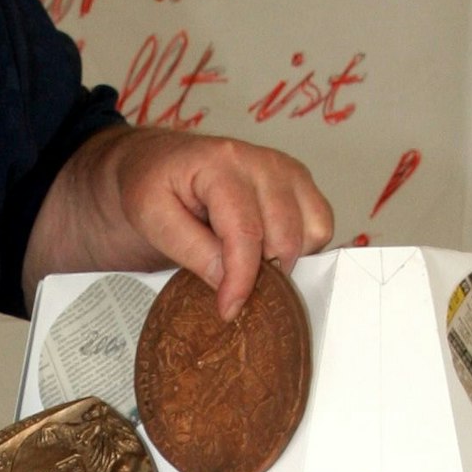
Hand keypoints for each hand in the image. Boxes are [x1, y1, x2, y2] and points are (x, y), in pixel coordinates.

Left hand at [114, 129, 333, 317]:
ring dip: (284, 259)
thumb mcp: (151, 216)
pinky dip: (302, 246)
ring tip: (247, 261)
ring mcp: (286, 169)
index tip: (229, 310)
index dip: (241, 279)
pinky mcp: (300, 181)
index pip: (244, 232)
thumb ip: (189, 248)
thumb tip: (227, 280)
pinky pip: (320, 225)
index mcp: (220, 163)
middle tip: (231, 286)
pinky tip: (267, 248)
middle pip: (284, 237)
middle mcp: (262, 161)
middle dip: (261, 273)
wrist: (160, 163)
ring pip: (311, 232)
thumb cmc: (154, 186)